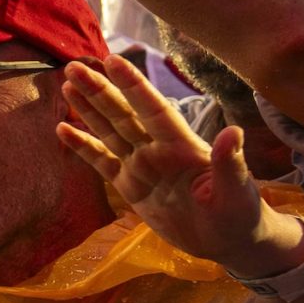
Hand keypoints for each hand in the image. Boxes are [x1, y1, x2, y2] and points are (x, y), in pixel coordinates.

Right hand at [58, 55, 295, 272]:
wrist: (228, 241)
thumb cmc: (240, 214)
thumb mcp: (236, 191)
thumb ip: (229, 162)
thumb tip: (233, 132)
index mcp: (182, 145)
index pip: (153, 109)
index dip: (133, 86)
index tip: (113, 61)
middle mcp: (158, 149)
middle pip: (123, 114)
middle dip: (99, 90)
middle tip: (74, 66)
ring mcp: (142, 166)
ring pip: (109, 131)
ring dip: (88, 109)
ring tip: (67, 86)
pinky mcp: (130, 186)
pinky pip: (102, 162)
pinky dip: (83, 146)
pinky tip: (63, 129)